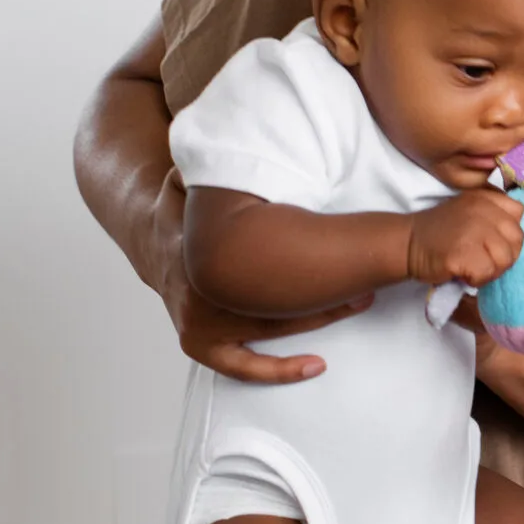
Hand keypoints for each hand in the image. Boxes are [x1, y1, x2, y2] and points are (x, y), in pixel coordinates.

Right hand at [158, 178, 370, 384]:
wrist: (154, 240)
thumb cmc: (188, 208)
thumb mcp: (187, 182)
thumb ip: (201, 171)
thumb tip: (214, 152)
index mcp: (199, 259)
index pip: (262, 271)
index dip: (311, 268)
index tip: (349, 257)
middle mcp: (199, 296)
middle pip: (274, 302)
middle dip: (326, 293)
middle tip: (369, 284)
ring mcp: (199, 324)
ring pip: (270, 329)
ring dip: (318, 319)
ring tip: (358, 304)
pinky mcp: (201, 344)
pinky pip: (241, 367)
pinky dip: (277, 371)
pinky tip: (316, 366)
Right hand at [406, 188, 523, 287]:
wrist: (408, 243)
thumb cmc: (441, 231)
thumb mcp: (469, 209)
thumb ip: (494, 214)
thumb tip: (518, 235)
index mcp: (486, 197)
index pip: (518, 213)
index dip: (509, 233)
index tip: (492, 241)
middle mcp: (482, 210)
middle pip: (516, 240)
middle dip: (503, 256)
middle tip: (483, 260)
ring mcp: (473, 230)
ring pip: (505, 259)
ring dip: (491, 270)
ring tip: (473, 267)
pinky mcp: (463, 252)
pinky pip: (487, 272)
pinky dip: (478, 279)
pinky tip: (464, 273)